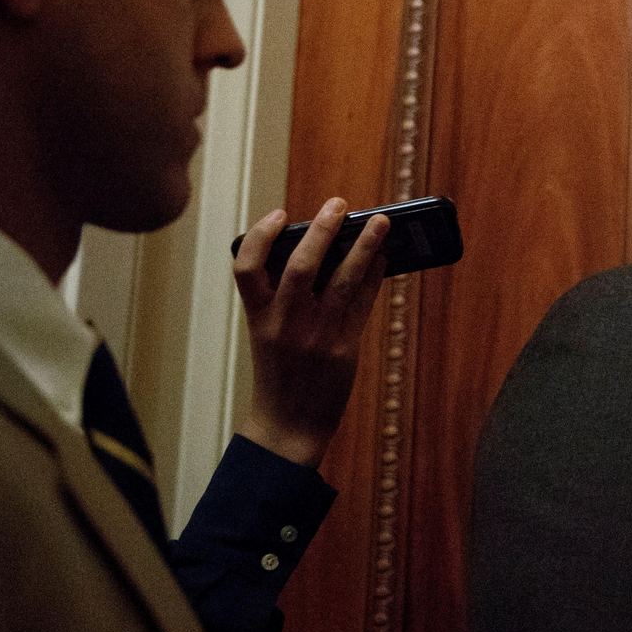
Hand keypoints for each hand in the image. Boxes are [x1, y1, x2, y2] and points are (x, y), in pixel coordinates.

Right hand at [231, 198, 388, 467]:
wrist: (289, 426)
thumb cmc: (279, 375)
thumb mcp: (267, 335)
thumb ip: (285, 299)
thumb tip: (322, 251)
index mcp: (257, 317)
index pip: (247, 267)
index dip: (261, 236)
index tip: (279, 214)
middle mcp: (284, 324)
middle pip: (301, 266)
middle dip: (322, 230)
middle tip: (339, 204)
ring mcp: (316, 336)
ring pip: (343, 281)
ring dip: (364, 247)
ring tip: (381, 222)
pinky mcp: (344, 349)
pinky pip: (364, 303)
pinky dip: (375, 276)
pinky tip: (384, 258)